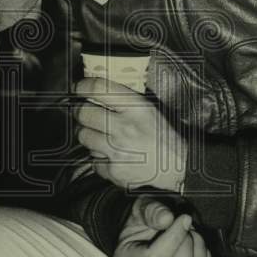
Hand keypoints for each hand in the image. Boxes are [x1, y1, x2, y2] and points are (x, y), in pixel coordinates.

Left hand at [74, 77, 186, 191]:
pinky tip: (111, 154)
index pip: (99, 89)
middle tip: (85, 112)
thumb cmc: (162, 136)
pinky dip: (98, 157)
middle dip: (81, 111)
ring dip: (88, 134)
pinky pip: (93, 159)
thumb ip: (123, 99)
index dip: (83, 86)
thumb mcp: (148, 109)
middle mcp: (125, 128)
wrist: (177, 166)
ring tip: (101, 135)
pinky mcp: (113, 170)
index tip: (79, 88)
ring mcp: (117, 151)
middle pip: (84, 113)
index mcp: (136, 108)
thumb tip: (95, 91)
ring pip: (84, 136)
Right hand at [114, 196, 214, 256]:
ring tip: (189, 234)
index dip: (174, 238)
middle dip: (188, 243)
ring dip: (198, 248)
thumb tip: (167, 218)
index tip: (184, 219)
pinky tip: (194, 247)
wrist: (144, 237)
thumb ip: (151, 211)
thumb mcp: (140, 209)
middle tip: (185, 225)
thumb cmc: (140, 224)